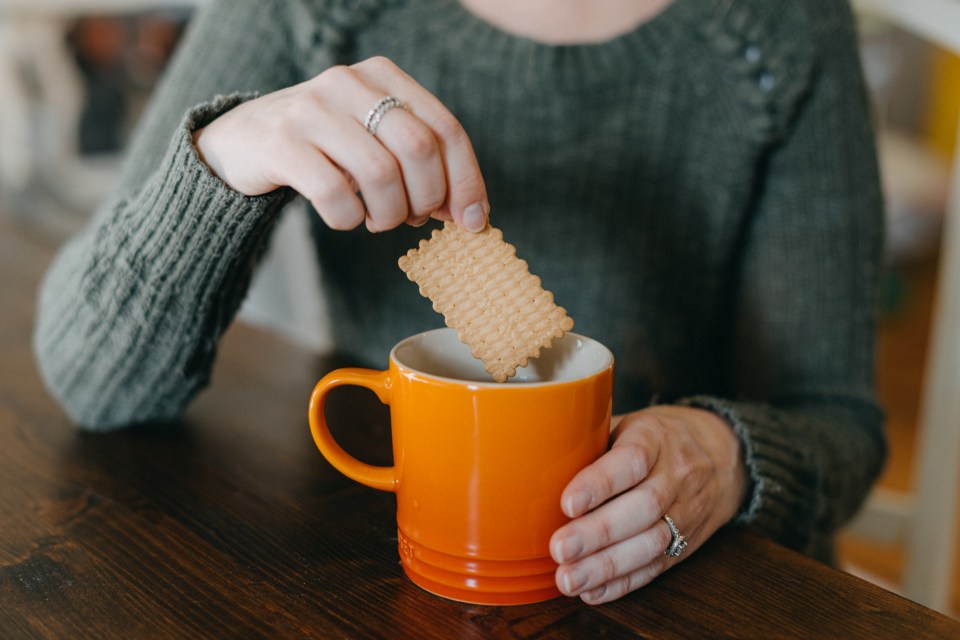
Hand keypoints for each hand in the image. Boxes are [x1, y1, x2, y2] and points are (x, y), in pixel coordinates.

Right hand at [193, 56, 488, 232]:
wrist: (242, 141)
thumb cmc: (325, 148)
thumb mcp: (375, 141)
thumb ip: (421, 164)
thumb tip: (471, 213)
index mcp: (383, 76)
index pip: (446, 129)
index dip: (466, 180)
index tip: (472, 220)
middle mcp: (349, 82)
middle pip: (419, 149)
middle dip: (427, 198)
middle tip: (413, 219)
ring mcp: (312, 109)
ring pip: (381, 174)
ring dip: (389, 215)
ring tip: (378, 220)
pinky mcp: (281, 142)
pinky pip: (335, 194)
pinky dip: (349, 219)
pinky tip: (345, 217)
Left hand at [550, 405, 748, 603]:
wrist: (723, 455)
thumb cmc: (657, 438)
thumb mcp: (629, 424)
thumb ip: (592, 442)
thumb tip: (535, 463)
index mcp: (656, 438)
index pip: (631, 460)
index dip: (600, 484)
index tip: (568, 503)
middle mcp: (676, 475)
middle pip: (642, 508)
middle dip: (598, 533)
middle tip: (560, 549)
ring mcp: (685, 512)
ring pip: (651, 542)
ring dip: (607, 566)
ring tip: (569, 579)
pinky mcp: (686, 543)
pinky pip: (657, 566)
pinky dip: (623, 582)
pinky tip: (593, 591)